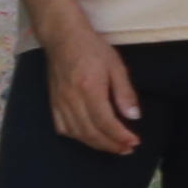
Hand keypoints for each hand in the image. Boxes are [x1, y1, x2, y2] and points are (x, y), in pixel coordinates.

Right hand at [48, 31, 145, 156]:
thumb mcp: (116, 66)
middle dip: (111, 145)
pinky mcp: (53, 103)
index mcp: (89, 89)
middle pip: (91, 132)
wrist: (63, 38)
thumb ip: (125, 93)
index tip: (134, 142)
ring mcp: (59, 103)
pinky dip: (77, 137)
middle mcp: (72, 99)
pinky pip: (63, 128)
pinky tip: (89, 137)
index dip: (120, 136)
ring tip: (114, 147)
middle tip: (127, 149)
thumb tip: (134, 117)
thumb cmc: (92, 49)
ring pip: (77, 133)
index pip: (105, 122)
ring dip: (96, 144)